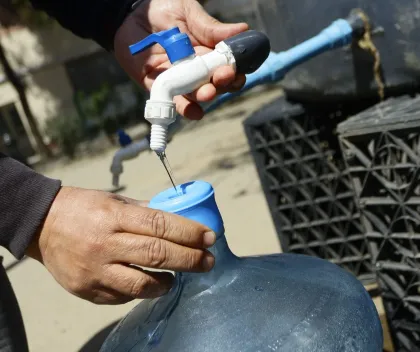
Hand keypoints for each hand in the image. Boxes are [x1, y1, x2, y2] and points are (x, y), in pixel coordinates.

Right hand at [26, 187, 215, 304]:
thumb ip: (145, 212)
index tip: (210, 237)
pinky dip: (141, 291)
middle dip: (190, 259)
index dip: (189, 232)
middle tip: (208, 261)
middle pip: (157, 255)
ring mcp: (94, 271)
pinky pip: (123, 297)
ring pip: (142, 284)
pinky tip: (149, 282)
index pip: (160, 225)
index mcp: (113, 216)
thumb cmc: (83, 208)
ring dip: (167, 282)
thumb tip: (179, 220)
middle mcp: (104, 244)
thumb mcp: (114, 201)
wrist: (41, 225)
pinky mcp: (87, 290)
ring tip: (179, 276)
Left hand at [113, 0, 247, 119]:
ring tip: (207, 93)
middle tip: (222, 77)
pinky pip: (172, 102)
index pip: (226, 69)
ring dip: (204, 97)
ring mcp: (178, 80)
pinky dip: (184, 109)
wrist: (130, 12)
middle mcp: (195, 70)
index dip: (234, 73)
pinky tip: (195, 112)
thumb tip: (242, 30)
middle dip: (221, 84)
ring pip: (195, 95)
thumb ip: (211, 27)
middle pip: (214, 85)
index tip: (236, 70)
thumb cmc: (162, 9)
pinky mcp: (157, 86)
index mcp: (207, 53)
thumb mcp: (189, 13)